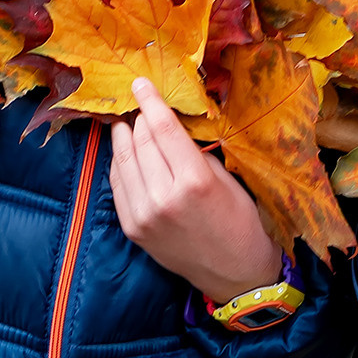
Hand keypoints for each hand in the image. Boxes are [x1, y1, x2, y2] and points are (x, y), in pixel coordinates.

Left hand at [107, 79, 284, 303]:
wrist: (233, 274)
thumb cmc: (240, 221)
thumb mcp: (226, 180)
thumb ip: (194, 153)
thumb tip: (169, 127)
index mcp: (194, 181)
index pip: (164, 129)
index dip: (151, 102)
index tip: (140, 83)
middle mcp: (164, 197)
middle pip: (141, 141)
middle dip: (137, 117)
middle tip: (136, 101)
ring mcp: (144, 215)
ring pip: (124, 161)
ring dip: (123, 137)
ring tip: (125, 122)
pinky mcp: (132, 228)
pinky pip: (118, 185)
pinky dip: (119, 163)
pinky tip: (124, 151)